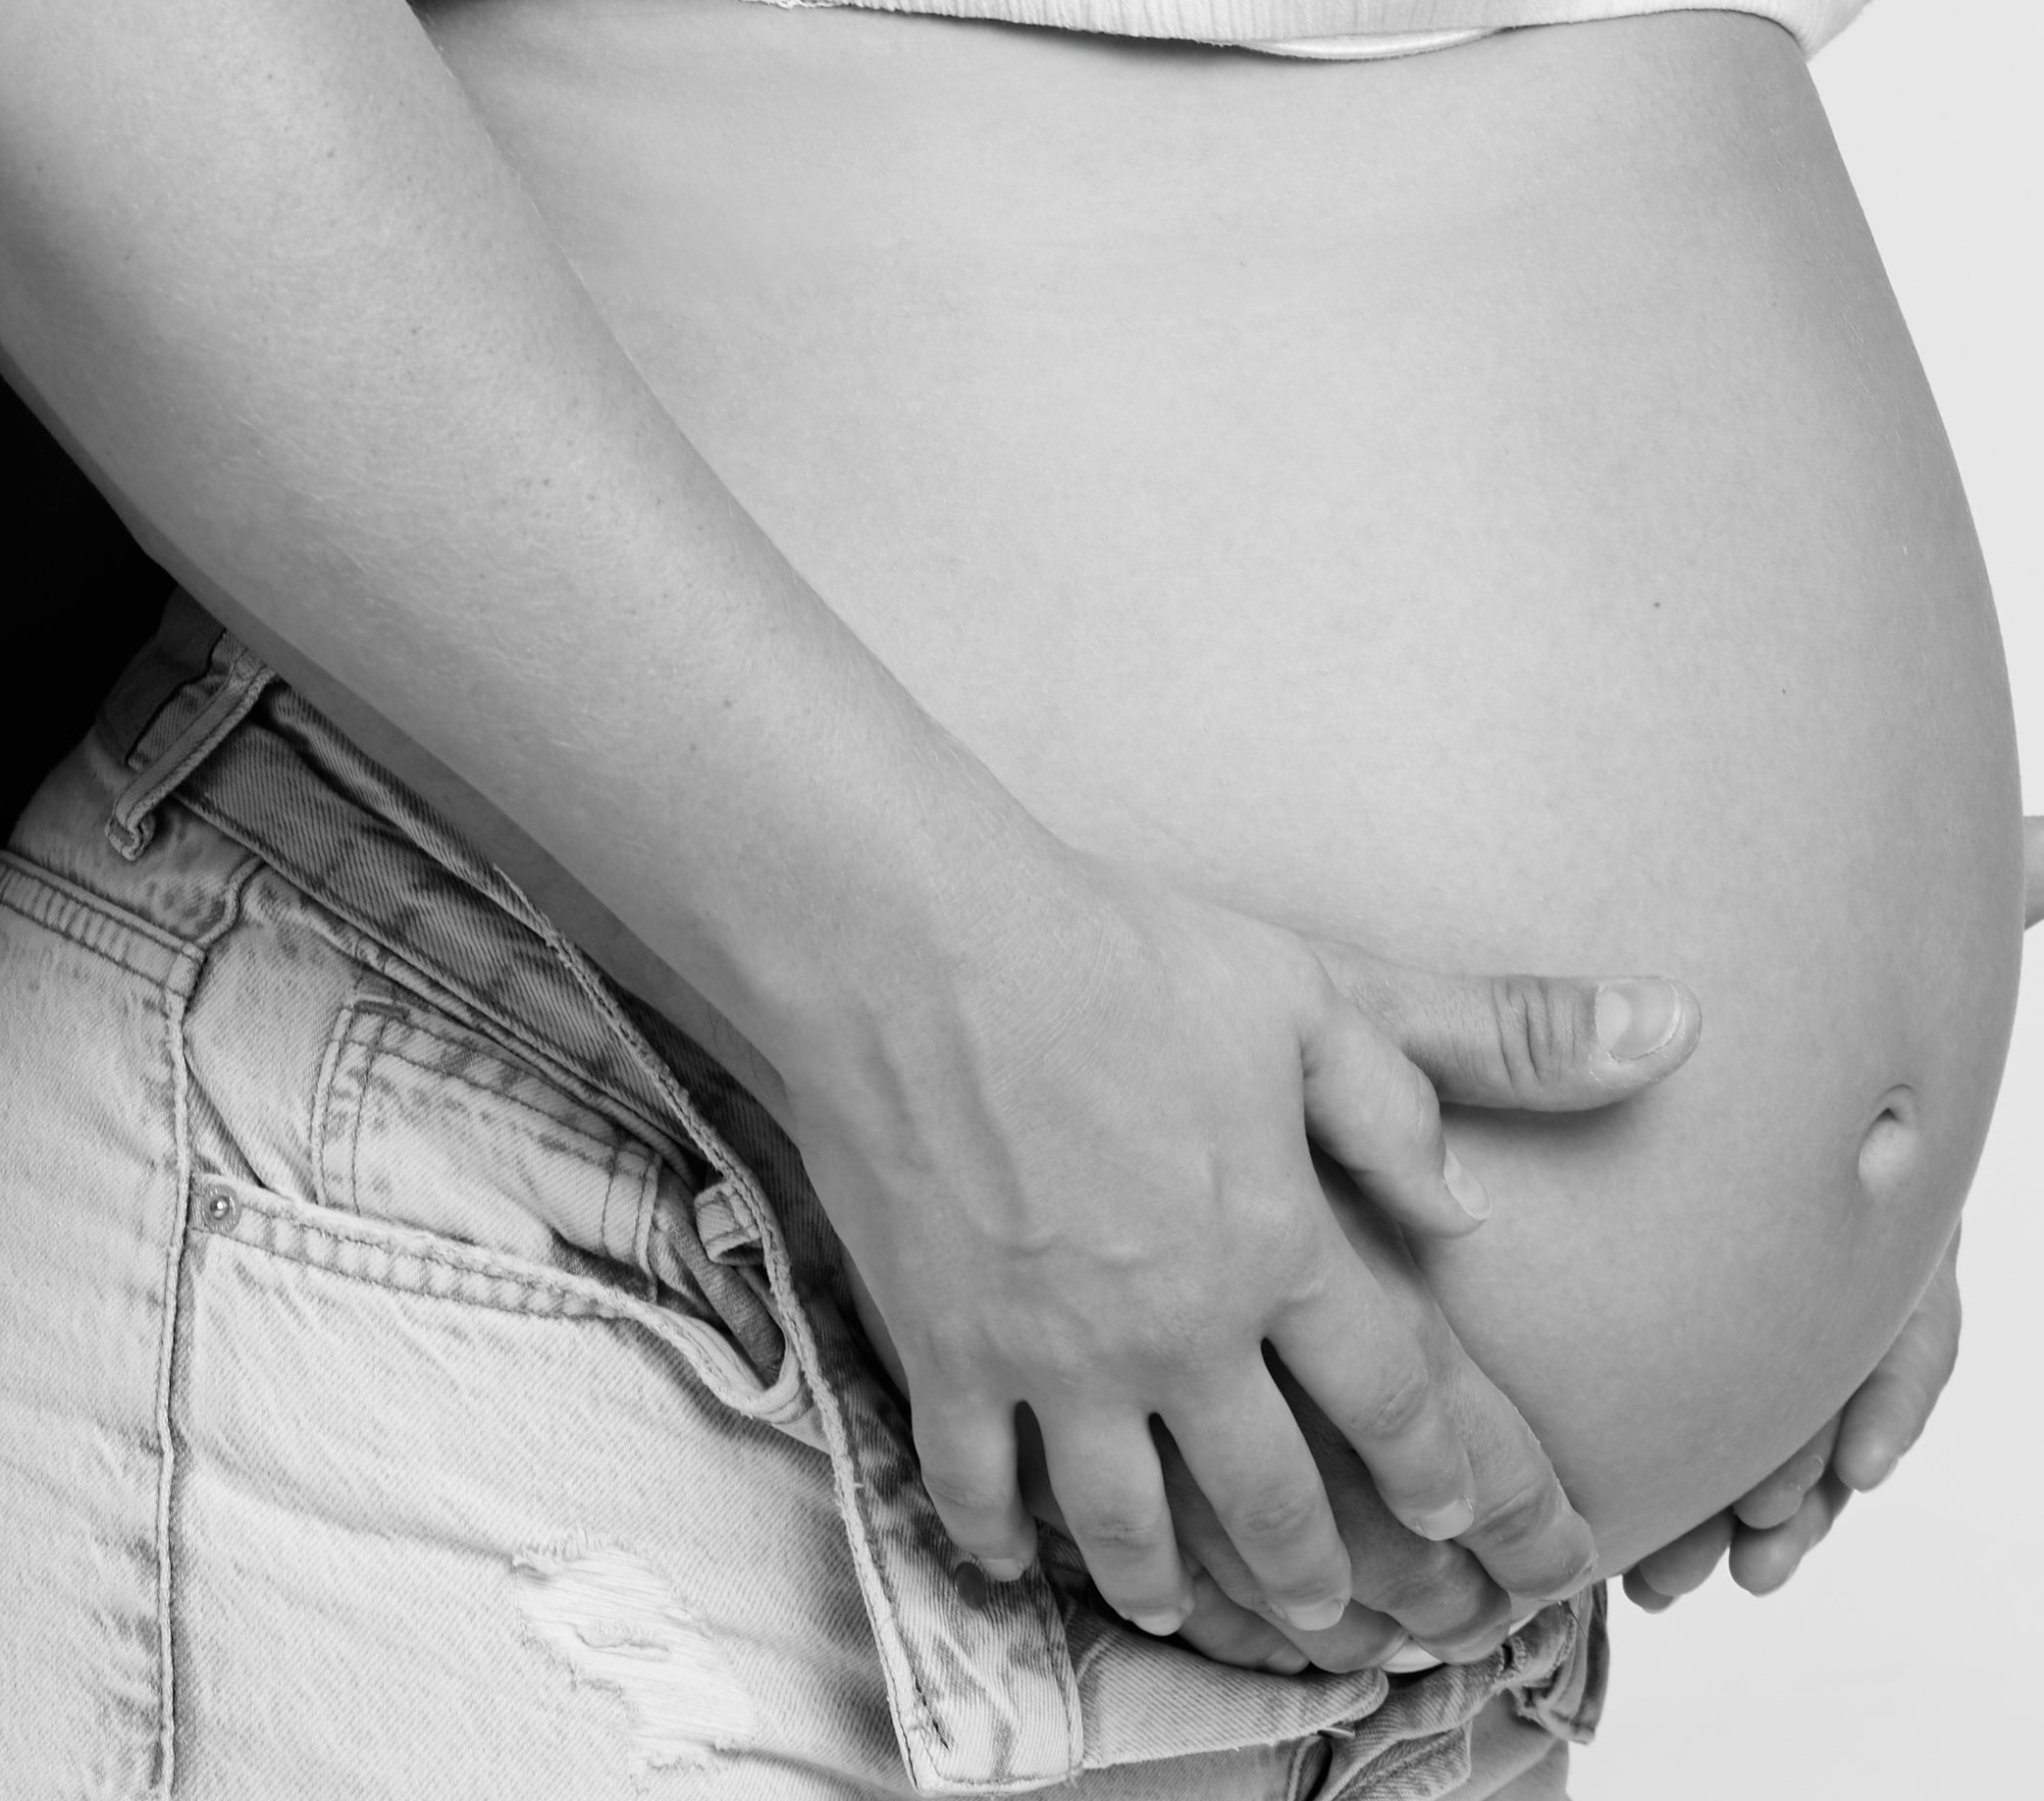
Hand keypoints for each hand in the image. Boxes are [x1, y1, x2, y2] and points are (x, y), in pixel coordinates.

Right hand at [784, 826, 1694, 1651]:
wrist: (912, 942)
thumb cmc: (1111, 947)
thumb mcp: (1312, 979)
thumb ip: (1472, 1043)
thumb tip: (1644, 1053)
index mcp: (1282, 1246)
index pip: (1396, 1400)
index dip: (1445, 1477)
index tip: (1465, 1525)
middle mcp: (1182, 1333)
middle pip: (1273, 1500)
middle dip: (1321, 1573)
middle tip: (1345, 1614)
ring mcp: (1058, 1358)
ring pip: (1129, 1525)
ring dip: (1170, 1582)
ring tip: (1184, 1605)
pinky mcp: (948, 1350)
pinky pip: (978, 1488)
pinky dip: (1001, 1534)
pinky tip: (1013, 1549)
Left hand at [1620, 815, 2036, 1616]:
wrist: (1625, 909)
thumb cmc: (1764, 919)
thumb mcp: (1832, 935)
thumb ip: (1975, 898)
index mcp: (1872, 1186)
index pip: (1909, 1310)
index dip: (1885, 1390)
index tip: (1856, 1466)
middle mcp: (1820, 1239)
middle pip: (1825, 1386)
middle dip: (1801, 1476)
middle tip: (1752, 1548)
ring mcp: (1755, 1266)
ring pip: (1760, 1415)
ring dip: (1732, 1501)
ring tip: (1680, 1580)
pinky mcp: (1663, 1274)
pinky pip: (1689, 1397)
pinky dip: (1675, 1474)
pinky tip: (1646, 1546)